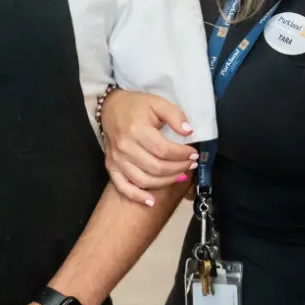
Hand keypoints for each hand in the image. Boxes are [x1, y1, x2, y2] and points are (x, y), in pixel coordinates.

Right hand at [100, 90, 199, 205]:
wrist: (110, 107)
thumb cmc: (136, 105)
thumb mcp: (158, 103)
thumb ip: (175, 115)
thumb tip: (189, 131)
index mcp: (137, 130)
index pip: (164, 150)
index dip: (182, 155)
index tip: (193, 153)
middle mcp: (125, 147)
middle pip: (156, 167)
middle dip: (178, 168)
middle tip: (190, 164)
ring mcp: (117, 159)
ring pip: (144, 179)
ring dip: (165, 182)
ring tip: (180, 176)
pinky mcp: (111, 166)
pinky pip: (123, 187)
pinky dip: (137, 196)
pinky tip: (151, 201)